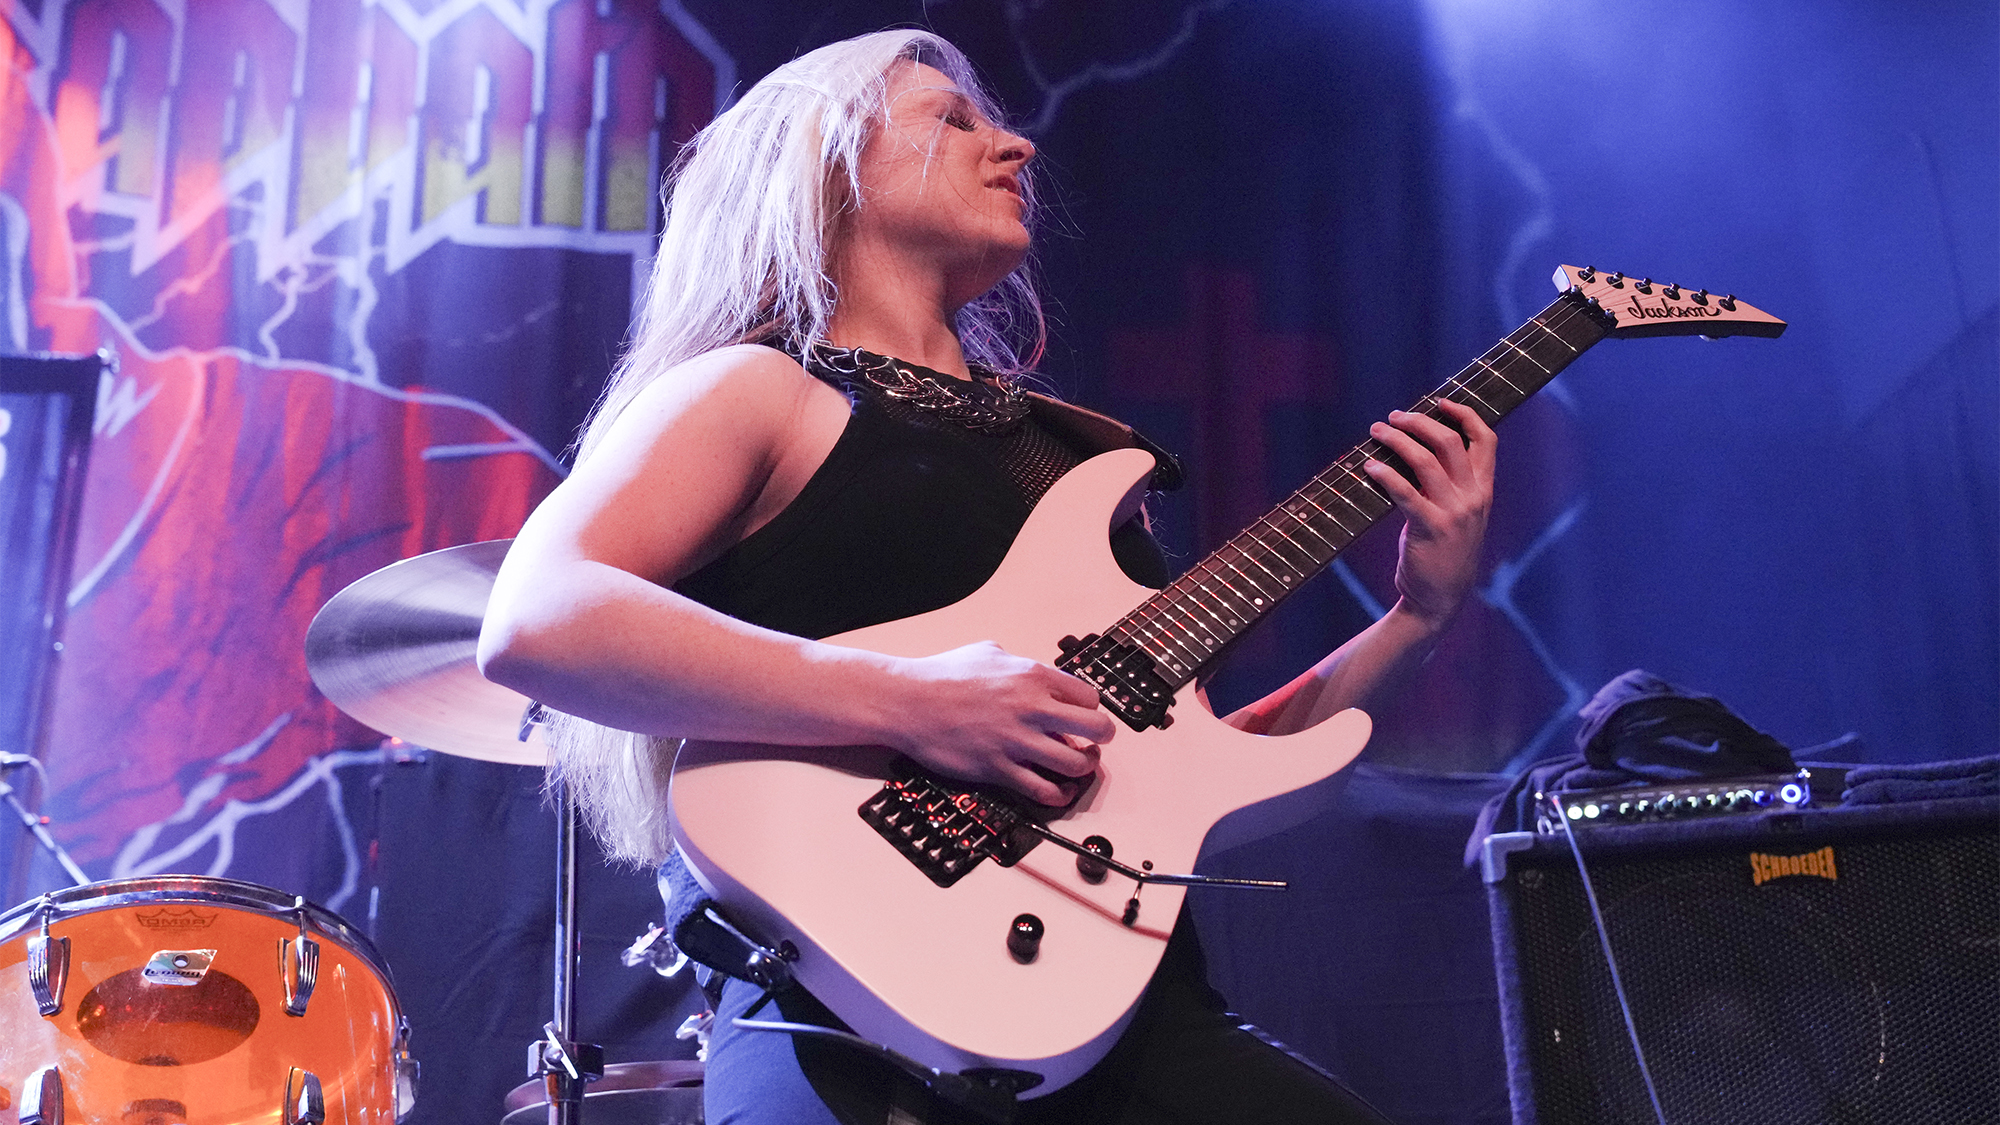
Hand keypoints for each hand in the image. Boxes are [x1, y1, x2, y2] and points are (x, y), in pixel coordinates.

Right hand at [886, 641, 1113, 805]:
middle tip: (1095, 743)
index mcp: (1033, 676)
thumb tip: (1032, 671)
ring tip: (1077, 767)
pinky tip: (1058, 790)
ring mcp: (1016, 741)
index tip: (1083, 717)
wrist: (908, 702)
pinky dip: (1058, 795)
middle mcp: (1031, 708)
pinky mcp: (999, 769)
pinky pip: (1044, 790)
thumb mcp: (989, 652)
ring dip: (1083, 769)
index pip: (1089, 697)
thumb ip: (1019, 663)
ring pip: (1076, 764)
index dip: (1090, 709)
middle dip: (1101, 738)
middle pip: (1096, 729)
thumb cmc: (941, 676)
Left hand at [1362, 399, 1495, 627]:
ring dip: (1397, 439)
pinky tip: (1369, 467)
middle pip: (1450, 441)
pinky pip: (1404, 491)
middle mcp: (1474, 497)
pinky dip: (1384, 473)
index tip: (1440, 402)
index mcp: (1483, 491)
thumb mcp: (1458, 517)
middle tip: (1394, 417)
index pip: (1486, 440)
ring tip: (1377, 432)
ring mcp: (1454, 513)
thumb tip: (1418, 449)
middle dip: (1420, 421)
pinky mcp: (1430, 528)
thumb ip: (1451, 486)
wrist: (1439, 601)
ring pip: (1425, 459)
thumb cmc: (1443, 554)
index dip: (1465, 414)